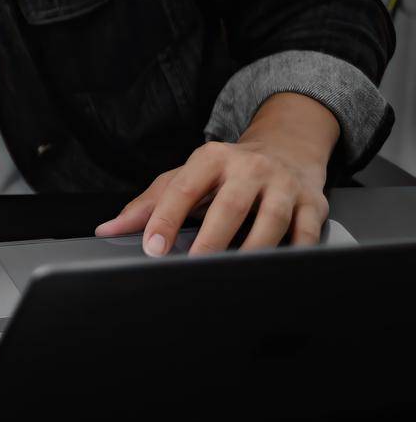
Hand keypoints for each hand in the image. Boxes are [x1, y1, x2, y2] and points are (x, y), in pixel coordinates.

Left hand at [96, 93, 337, 254]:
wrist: (287, 147)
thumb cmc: (227, 171)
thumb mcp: (186, 177)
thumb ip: (148, 204)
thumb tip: (107, 229)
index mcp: (212, 158)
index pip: (183, 189)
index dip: (165, 219)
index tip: (153, 248)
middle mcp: (250, 167)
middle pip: (230, 206)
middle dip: (211, 240)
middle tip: (193, 267)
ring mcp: (284, 185)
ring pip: (271, 222)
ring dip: (251, 251)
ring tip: (232, 275)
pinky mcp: (313, 203)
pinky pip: (305, 234)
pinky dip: (293, 254)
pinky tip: (275, 271)